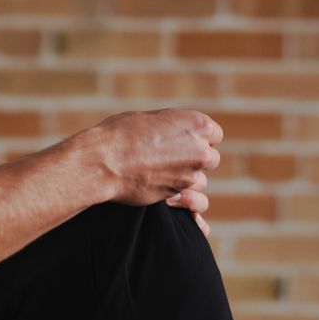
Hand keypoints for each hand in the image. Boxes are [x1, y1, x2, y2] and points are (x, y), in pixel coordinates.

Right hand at [92, 108, 221, 239]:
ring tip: (161, 174)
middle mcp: (200, 151)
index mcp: (198, 125)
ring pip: (200, 181)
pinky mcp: (177, 196)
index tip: (186, 141)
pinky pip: (189, 200)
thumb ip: (173, 127)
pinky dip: (178, 198)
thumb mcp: (152, 119)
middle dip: (196, 160)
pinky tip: (164, 191)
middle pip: (211, 159)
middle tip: (173, 158)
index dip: (199, 138)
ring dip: (186, 179)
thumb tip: (178, 133)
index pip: (215, 135)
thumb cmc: (121, 133)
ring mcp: (190, 176)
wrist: (103, 161)